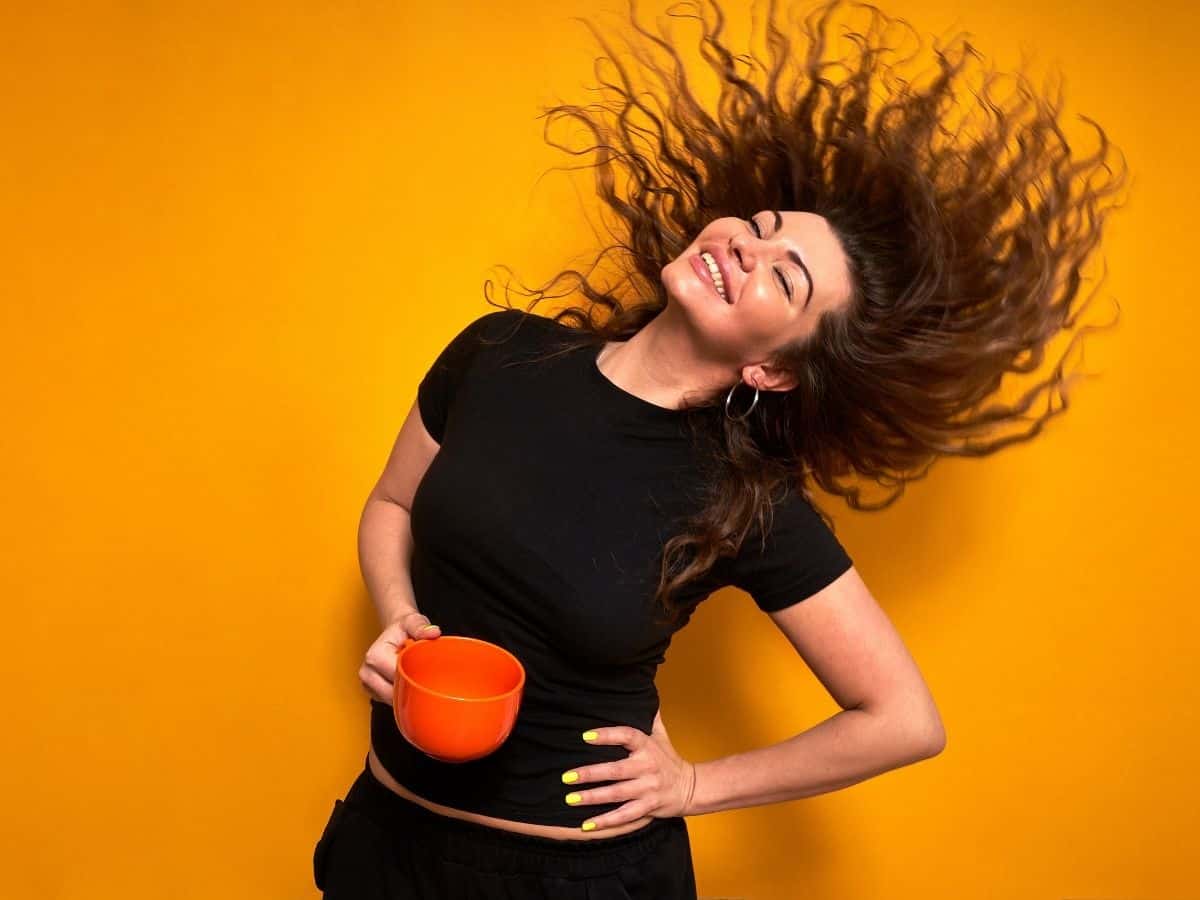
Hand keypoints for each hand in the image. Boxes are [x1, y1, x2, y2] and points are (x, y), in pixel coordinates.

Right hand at [358, 610, 440, 703]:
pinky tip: (410, 684)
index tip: (428, 671)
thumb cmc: (403, 628)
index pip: (397, 677)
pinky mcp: (374, 693)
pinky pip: (391, 702)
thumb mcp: (412, 621)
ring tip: (417, 678)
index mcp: (374, 656)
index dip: (414, 676)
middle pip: (393, 693)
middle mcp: (367, 673)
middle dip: (411, 688)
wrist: (395, 632)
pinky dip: (403, 696)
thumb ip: (421, 627)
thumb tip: (433, 632)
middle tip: (426, 677)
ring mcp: (368, 685)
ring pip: (392, 701)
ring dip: (407, 693)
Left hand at [562, 707, 697, 830]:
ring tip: (570, 799)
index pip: (627, 736)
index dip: (607, 735)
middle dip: (590, 774)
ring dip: (592, 798)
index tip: (585, 735)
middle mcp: (647, 768)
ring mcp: (647, 790)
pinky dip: (605, 822)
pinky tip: (586, 825)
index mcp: (647, 747)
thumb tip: (643, 690)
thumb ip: (649, 717)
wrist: (692, 787)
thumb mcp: (661, 735)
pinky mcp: (647, 808)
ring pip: (617, 795)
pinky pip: (624, 816)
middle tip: (567, 777)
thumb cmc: (669, 759)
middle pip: (615, 771)